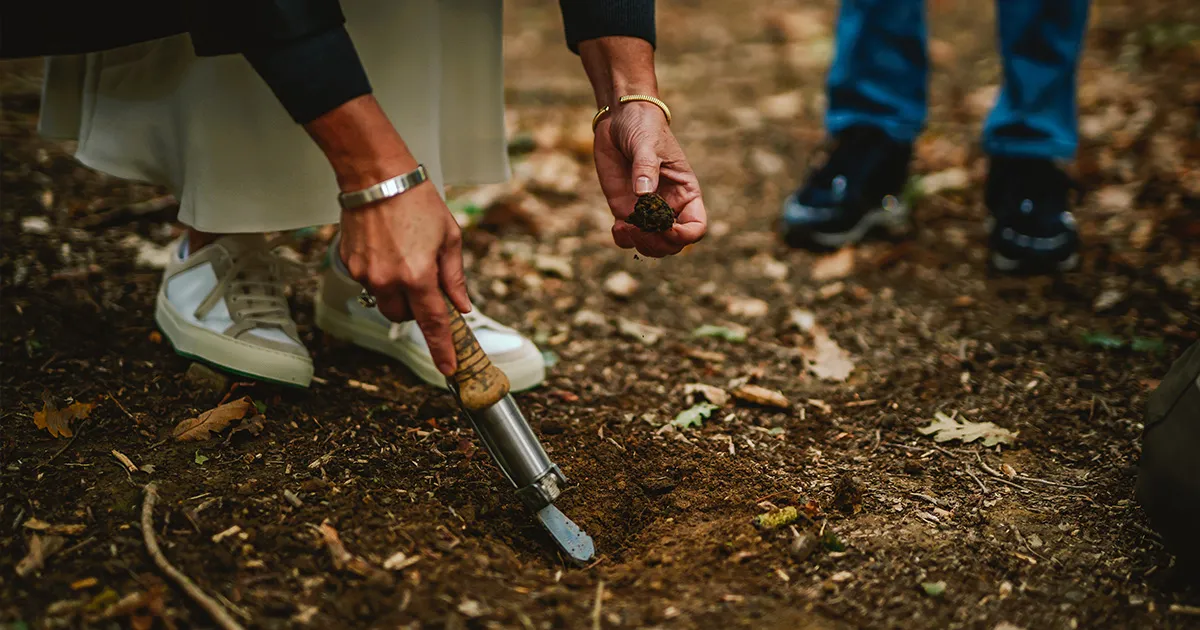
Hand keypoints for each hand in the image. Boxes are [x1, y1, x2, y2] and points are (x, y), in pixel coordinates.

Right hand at [338, 179, 470, 375]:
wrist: (376, 177)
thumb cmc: (418, 202)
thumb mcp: (449, 238)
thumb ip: (454, 277)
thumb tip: (462, 307)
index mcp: (418, 275)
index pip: (432, 323)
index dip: (442, 349)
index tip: (449, 369)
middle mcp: (389, 280)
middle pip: (403, 317)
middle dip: (415, 308)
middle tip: (423, 281)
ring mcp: (366, 274)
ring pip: (384, 302)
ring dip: (396, 292)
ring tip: (403, 256)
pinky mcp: (349, 264)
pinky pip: (368, 283)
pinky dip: (380, 275)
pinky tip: (386, 248)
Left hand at [594, 102, 706, 256]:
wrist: (620, 119)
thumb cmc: (643, 127)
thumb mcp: (648, 144)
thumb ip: (646, 168)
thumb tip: (644, 195)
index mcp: (685, 192)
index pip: (696, 227)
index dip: (684, 235)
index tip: (666, 226)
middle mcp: (669, 206)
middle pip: (673, 244)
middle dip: (658, 243)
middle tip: (639, 227)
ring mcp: (646, 211)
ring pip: (652, 245)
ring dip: (640, 244)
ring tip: (625, 226)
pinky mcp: (626, 209)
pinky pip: (628, 237)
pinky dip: (623, 239)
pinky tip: (617, 226)